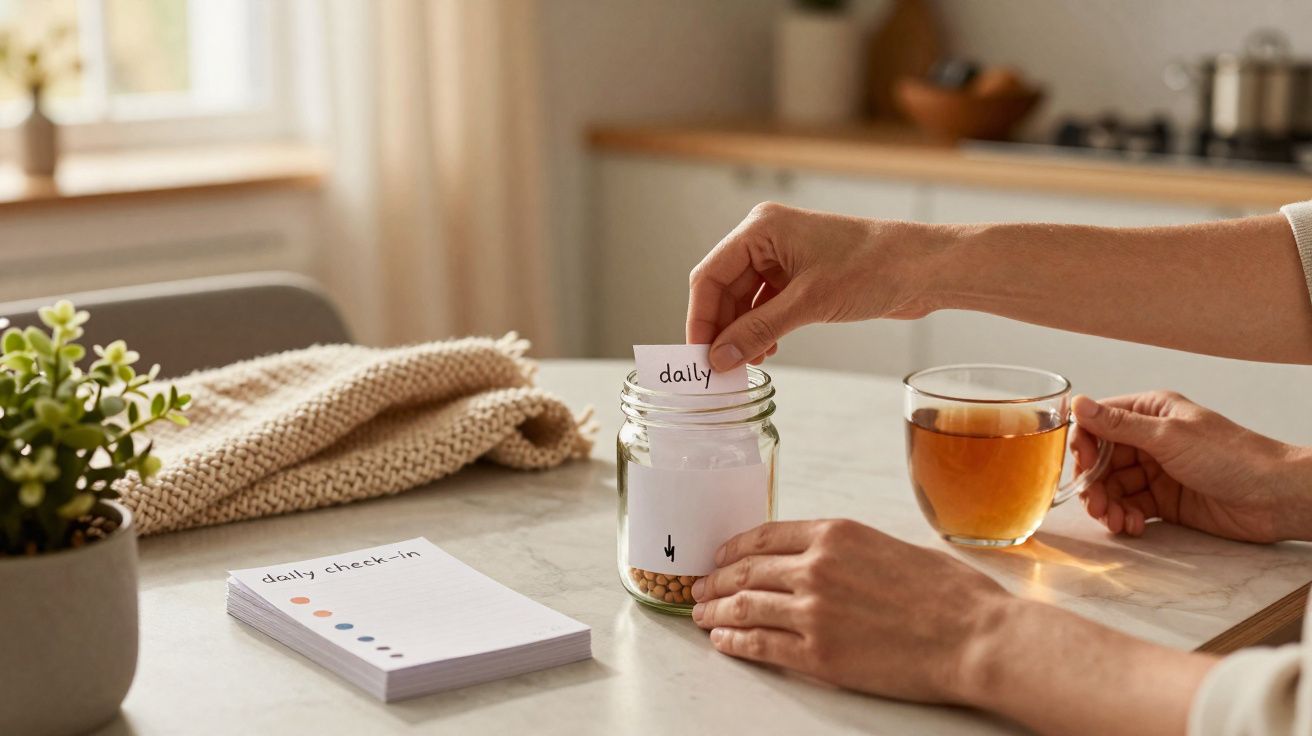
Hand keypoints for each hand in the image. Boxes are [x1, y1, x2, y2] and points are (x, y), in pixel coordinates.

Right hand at [686, 203, 943, 370]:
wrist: (924, 268)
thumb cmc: (873, 267)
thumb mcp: (808, 303)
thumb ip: (758, 331)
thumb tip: (718, 358)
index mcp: (761, 228)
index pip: (709, 275)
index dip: (700, 318)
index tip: (698, 356)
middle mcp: (767, 238)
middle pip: (724, 289)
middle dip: (721, 329)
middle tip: (719, 368)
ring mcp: (784, 256)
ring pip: (745, 300)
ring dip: (742, 332)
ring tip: (745, 364)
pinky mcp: (802, 275)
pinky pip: (766, 304)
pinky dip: (762, 328)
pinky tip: (767, 350)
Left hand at [688, 519, 1008, 702]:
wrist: (975, 638)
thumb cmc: (952, 595)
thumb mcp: (894, 547)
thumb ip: (851, 550)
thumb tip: (828, 557)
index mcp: (836, 534)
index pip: (765, 536)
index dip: (734, 548)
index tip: (720, 556)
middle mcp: (816, 566)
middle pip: (747, 570)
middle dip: (717, 580)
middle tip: (701, 588)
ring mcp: (812, 611)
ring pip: (744, 606)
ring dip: (716, 612)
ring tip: (702, 617)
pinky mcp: (817, 654)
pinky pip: (760, 645)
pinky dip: (735, 642)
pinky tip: (724, 642)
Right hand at [1071, 391, 1311, 542]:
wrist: (1273, 497)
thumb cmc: (1231, 457)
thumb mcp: (1168, 436)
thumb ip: (1118, 424)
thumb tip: (1078, 404)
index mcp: (1150, 413)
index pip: (1098, 423)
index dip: (1083, 444)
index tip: (1083, 465)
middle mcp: (1149, 440)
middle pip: (1101, 460)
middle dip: (1093, 483)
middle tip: (1095, 504)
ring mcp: (1157, 471)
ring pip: (1113, 487)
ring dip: (1107, 505)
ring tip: (1113, 520)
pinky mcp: (1165, 501)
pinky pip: (1130, 507)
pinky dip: (1125, 517)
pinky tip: (1131, 525)